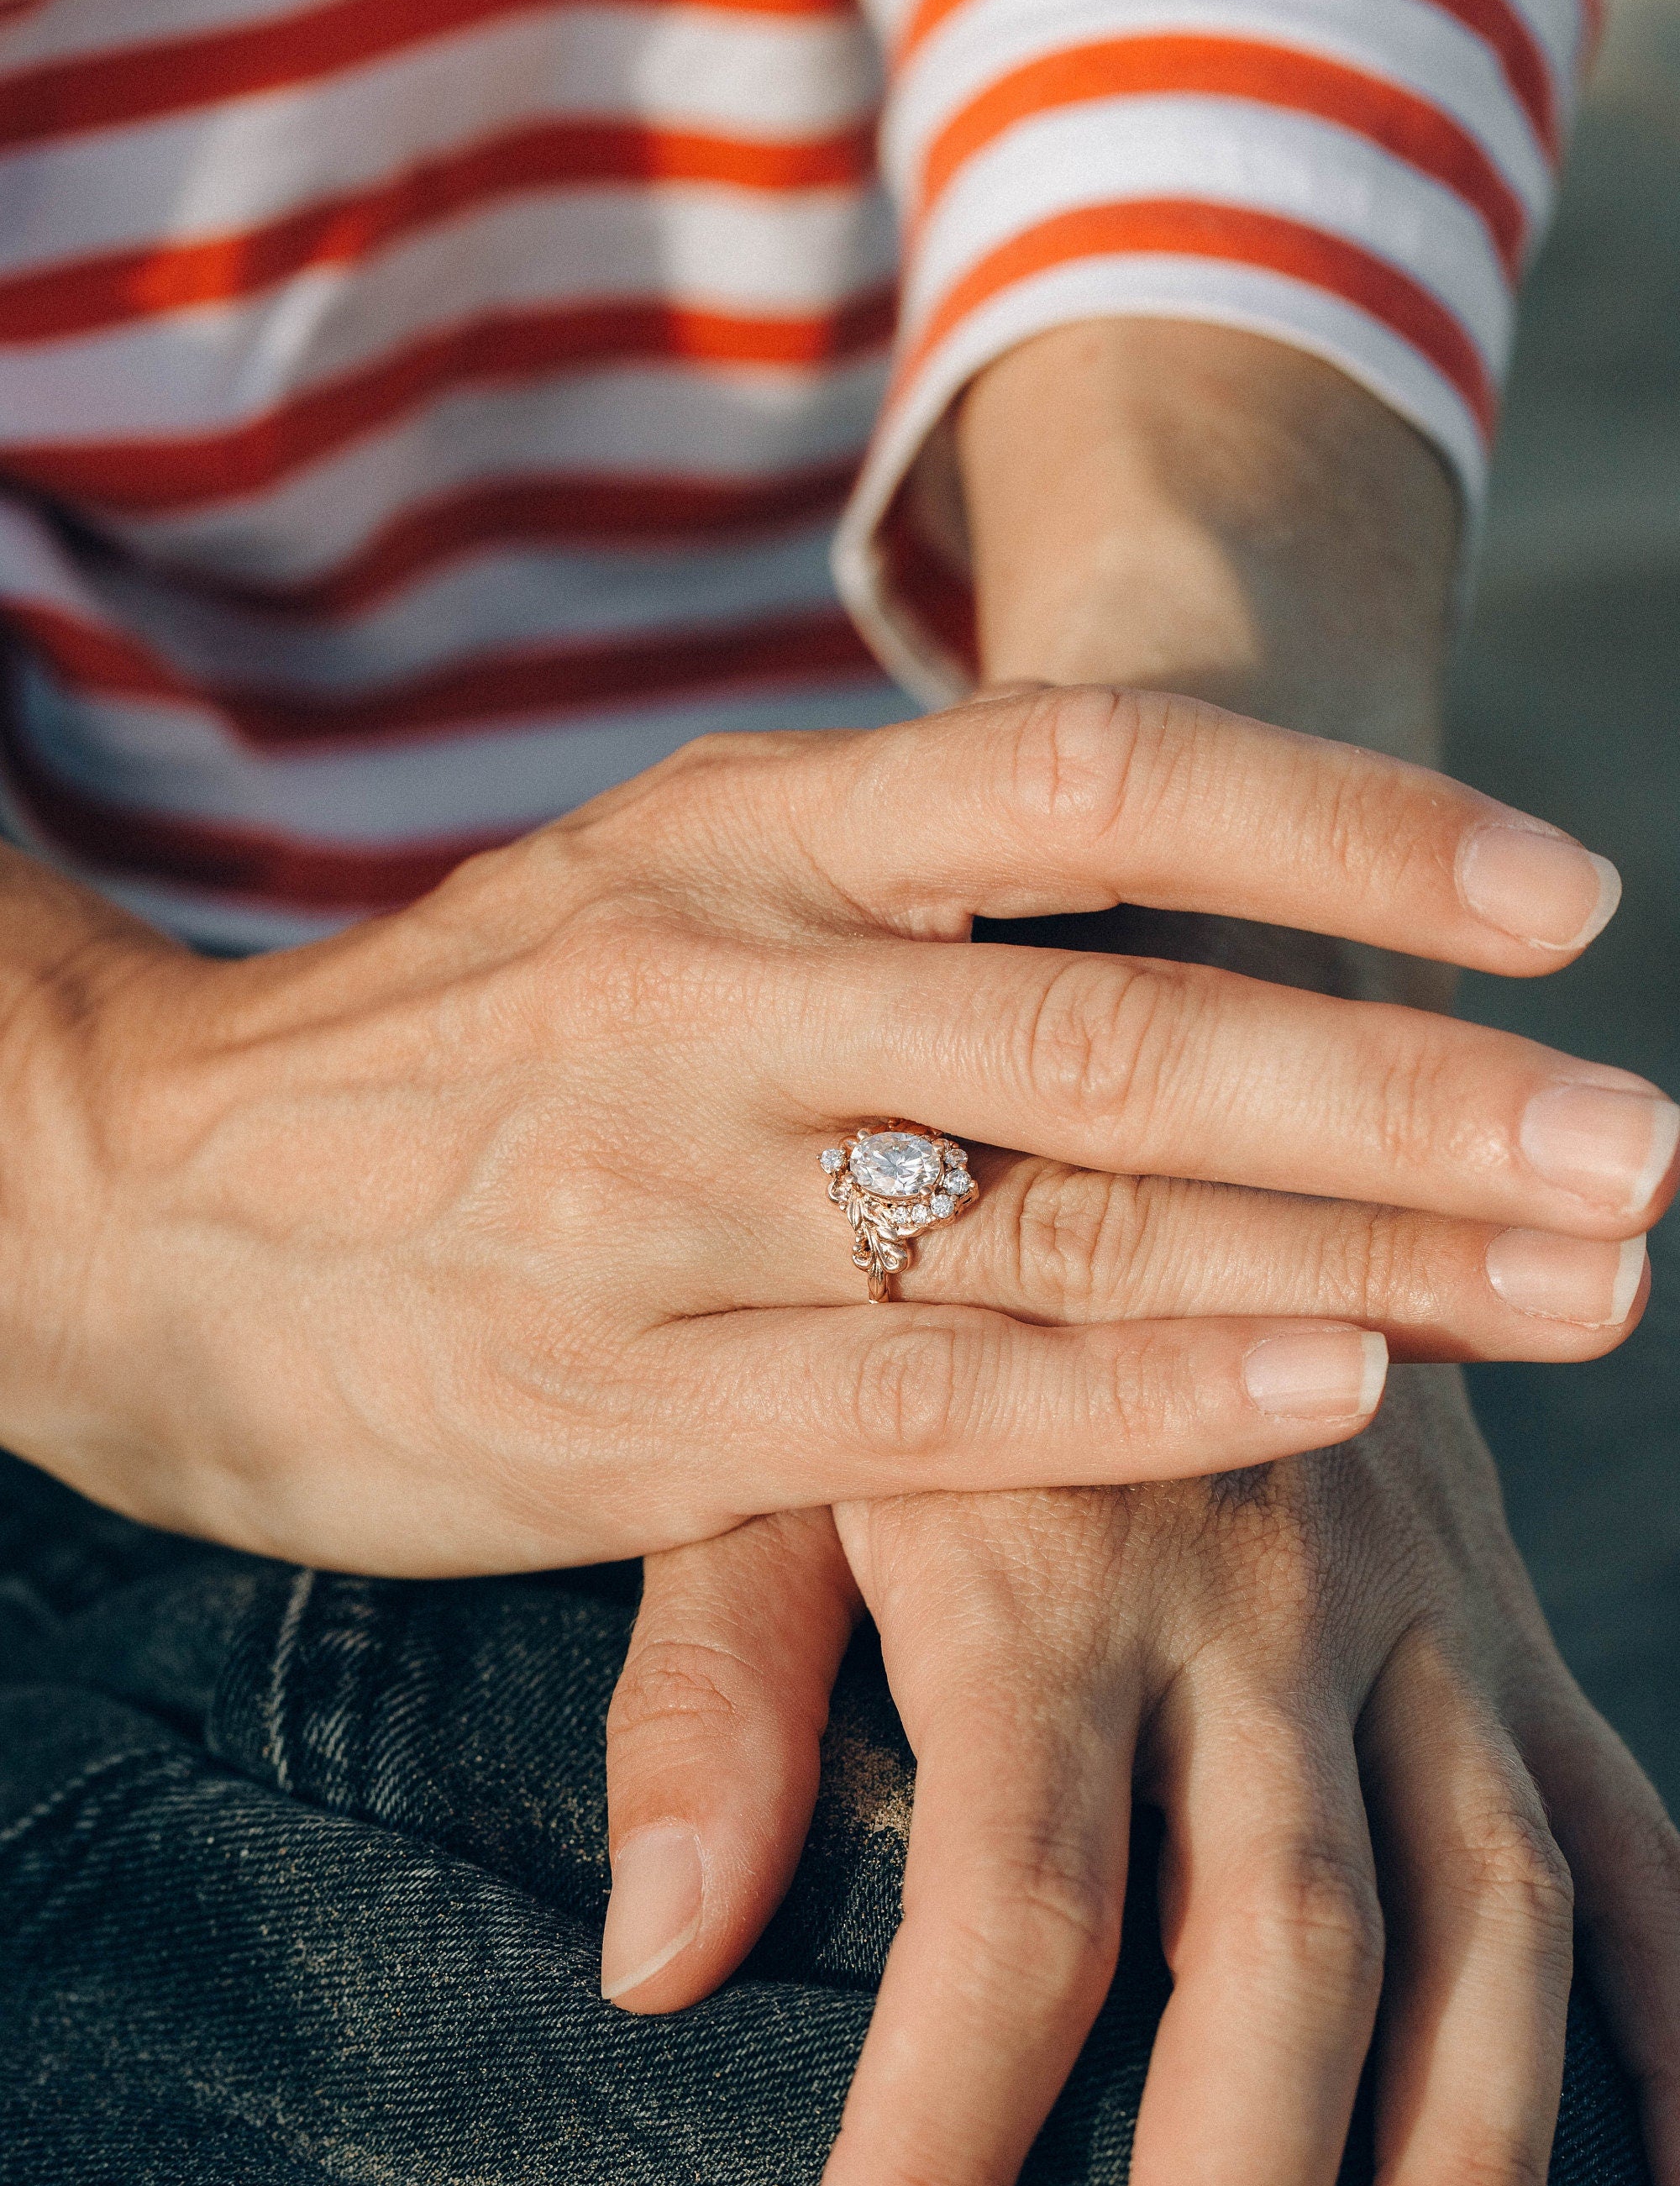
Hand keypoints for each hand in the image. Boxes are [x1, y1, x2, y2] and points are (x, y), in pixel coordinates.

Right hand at [3, 688, 1665, 1572]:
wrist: (137, 1209)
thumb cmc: (448, 1062)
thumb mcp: (646, 903)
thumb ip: (879, 911)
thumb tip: (1179, 909)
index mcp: (731, 836)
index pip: (1086, 773)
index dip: (1341, 827)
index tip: (1550, 900)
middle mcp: (716, 992)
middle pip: (1127, 1022)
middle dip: (1414, 1088)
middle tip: (1639, 1140)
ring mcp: (673, 1209)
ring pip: (1066, 1222)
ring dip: (1354, 1254)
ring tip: (1579, 1283)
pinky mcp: (630, 1411)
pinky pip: (938, 1405)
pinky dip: (1155, 1398)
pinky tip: (1338, 1394)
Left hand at [605, 1373, 1679, 2185]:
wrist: (1167, 1085)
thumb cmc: (915, 1284)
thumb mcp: (772, 1437)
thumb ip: (716, 1680)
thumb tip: (656, 1962)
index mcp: (1054, 1571)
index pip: (1010, 1919)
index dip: (933, 2163)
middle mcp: (1260, 1604)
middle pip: (1274, 1953)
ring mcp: (1420, 1615)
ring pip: (1488, 1917)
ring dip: (1476, 2170)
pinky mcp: (1508, 1620)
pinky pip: (1629, 1834)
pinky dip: (1674, 2031)